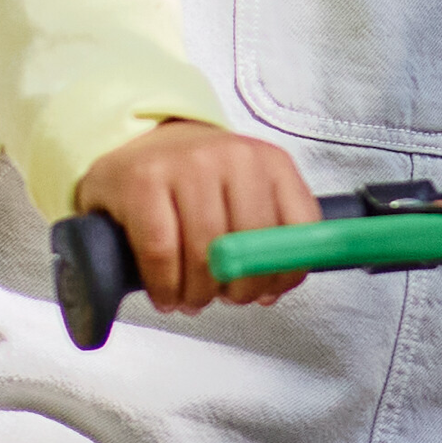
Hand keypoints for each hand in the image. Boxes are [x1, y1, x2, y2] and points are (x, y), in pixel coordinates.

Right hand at [73, 119, 320, 313]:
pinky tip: (166, 294)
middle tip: (222, 297)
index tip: (266, 291)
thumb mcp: (249, 195)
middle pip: (248, 245)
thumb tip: (271, 290)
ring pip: (203, 253)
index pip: (299, 227)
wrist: (142, 145)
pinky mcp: (143, 181)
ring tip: (192, 298)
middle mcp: (233, 156)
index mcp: (270, 162)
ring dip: (198, 293)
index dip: (283, 271)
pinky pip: (161, 252)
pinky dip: (165, 286)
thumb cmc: (199, 183)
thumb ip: (272, 235)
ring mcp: (186, 165)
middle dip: (237, 289)